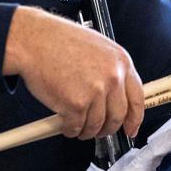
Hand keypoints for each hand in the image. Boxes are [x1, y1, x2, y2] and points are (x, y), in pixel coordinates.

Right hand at [2, 6, 144, 139]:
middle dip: (107, 128)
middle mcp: (112, 77)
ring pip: (97, 125)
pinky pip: (76, 127)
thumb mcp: (95, 46)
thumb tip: (113, 94)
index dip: (134, 118)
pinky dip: (69, 129)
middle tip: (98, 130)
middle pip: (118, 116)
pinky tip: (64, 122)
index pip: (137, 98)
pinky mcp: (76, 105)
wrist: (33, 40)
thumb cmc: (56, 40)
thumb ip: (108, 69)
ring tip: (76, 124)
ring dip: (86, 131)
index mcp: (120, 61)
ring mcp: (95, 92)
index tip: (130, 128)